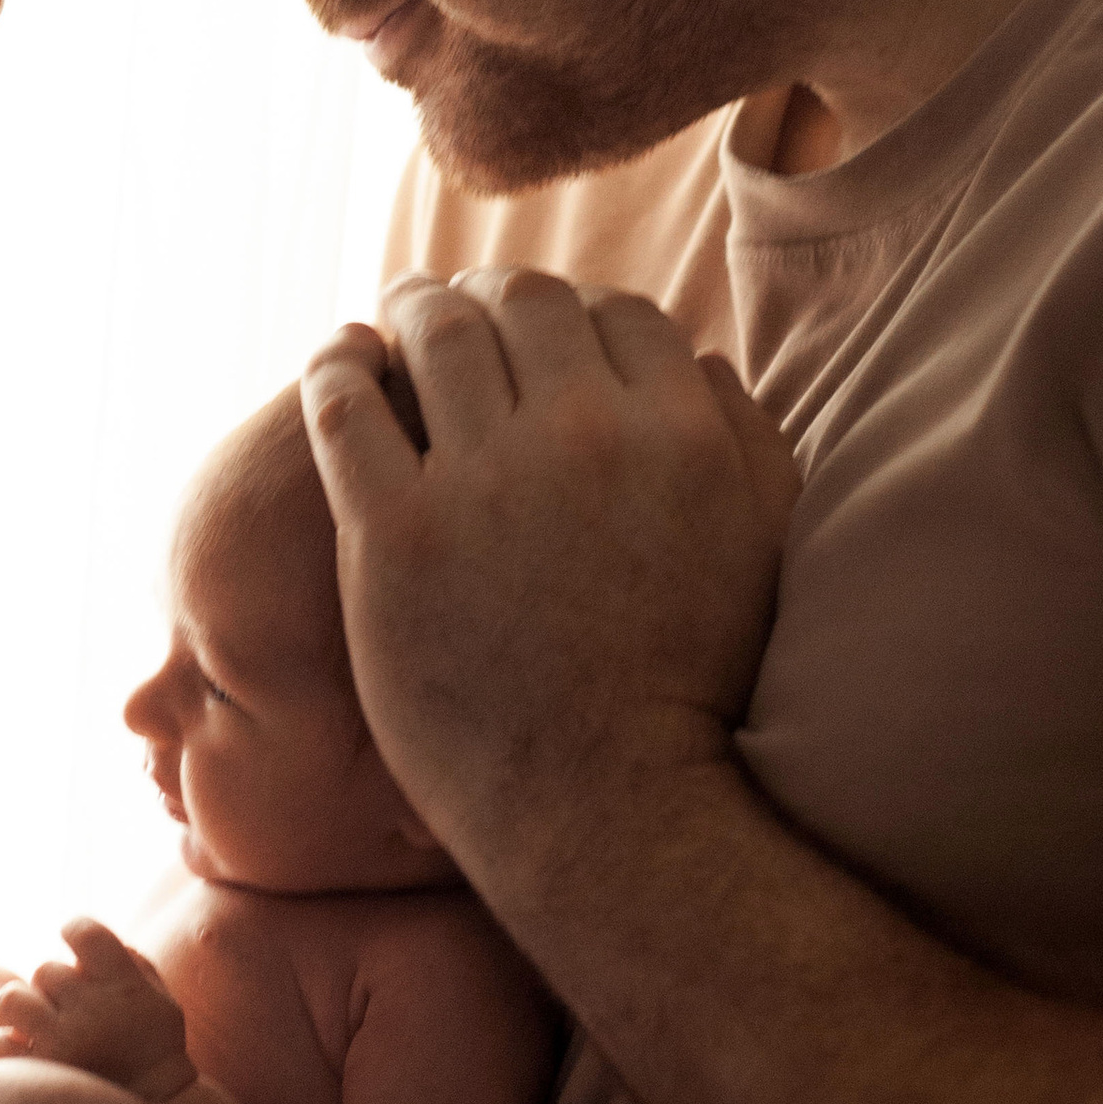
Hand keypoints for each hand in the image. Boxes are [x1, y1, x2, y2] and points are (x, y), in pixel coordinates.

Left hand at [0, 918, 193, 1103]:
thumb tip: (88, 945)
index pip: (84, 931)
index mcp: (124, 985)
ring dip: (22, 1011)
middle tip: (70, 1013)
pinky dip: (8, 1047)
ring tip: (39, 1028)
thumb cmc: (155, 1051)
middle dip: (53, 989)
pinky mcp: (40, 1074)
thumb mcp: (162, 1001)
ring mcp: (63, 1042)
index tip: (77, 951)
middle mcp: (93, 1009)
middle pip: (44, 970)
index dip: (74, 932)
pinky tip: (30, 1055)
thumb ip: (131, 963)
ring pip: (10, 998)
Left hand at [301, 272, 799, 927]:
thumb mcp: (764, 553)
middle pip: (523, 305)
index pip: (617, 311)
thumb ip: (750, 442)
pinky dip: (338, 366)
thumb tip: (699, 360)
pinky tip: (338, 361)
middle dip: (488, 294)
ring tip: (394, 318)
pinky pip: (346, 407)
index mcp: (682, 432)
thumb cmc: (694, 690)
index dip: (574, 309)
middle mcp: (584, 435)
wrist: (609, 809)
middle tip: (454, 303)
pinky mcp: (394, 533)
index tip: (540, 324)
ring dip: (411, 310)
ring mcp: (481, 481)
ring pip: (435, 336)